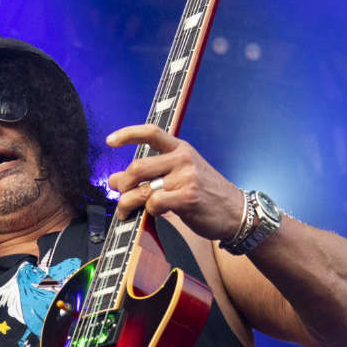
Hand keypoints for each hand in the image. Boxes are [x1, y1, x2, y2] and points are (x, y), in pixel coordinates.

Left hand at [106, 124, 244, 240]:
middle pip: (138, 167)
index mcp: (181, 149)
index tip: (110, 141)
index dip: (128, 134)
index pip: (151, 133)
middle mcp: (183, 159)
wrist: (235, 211)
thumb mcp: (181, 176)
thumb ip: (152, 175)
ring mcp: (186, 177)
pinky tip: (153, 213)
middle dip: (122, 184)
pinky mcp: (188, 197)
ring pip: (143, 188)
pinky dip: (148, 211)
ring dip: (128, 203)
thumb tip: (115, 179)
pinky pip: (155, 203)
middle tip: (119, 195)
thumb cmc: (205, 194)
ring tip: (125, 212)